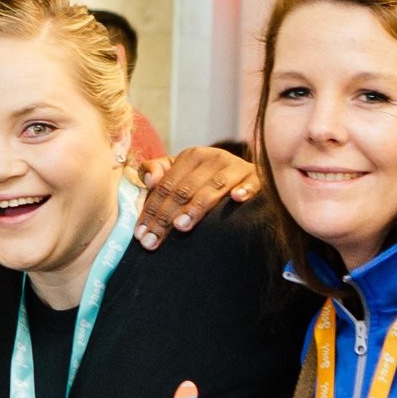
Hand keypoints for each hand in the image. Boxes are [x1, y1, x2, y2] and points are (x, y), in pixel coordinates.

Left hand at [135, 147, 256, 247]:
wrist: (241, 176)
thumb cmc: (202, 180)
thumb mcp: (177, 172)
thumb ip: (157, 171)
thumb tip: (150, 179)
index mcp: (191, 156)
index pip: (165, 186)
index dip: (151, 210)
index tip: (140, 235)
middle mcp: (213, 157)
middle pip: (184, 190)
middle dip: (166, 217)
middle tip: (153, 241)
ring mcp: (236, 166)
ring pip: (213, 188)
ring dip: (197, 206)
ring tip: (181, 226)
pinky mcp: (256, 177)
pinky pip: (252, 183)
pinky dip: (245, 189)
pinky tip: (237, 199)